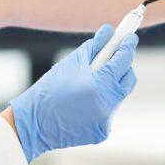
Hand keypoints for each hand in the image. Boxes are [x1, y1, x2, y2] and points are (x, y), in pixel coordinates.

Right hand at [8, 25, 137, 162]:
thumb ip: (94, 46)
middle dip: (122, 68)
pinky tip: (83, 103)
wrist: (34, 122)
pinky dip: (100, 104)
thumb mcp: (70, 62)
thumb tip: (109, 32)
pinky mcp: (102, 132)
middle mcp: (106, 104)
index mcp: (98, 85)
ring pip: (117, 96)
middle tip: (111, 59)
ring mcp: (105, 120)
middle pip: (128, 80)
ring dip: (109, 86)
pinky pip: (108, 111)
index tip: (130, 37)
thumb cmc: (49, 89)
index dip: (127, 46)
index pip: (123, 60)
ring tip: (87, 85)